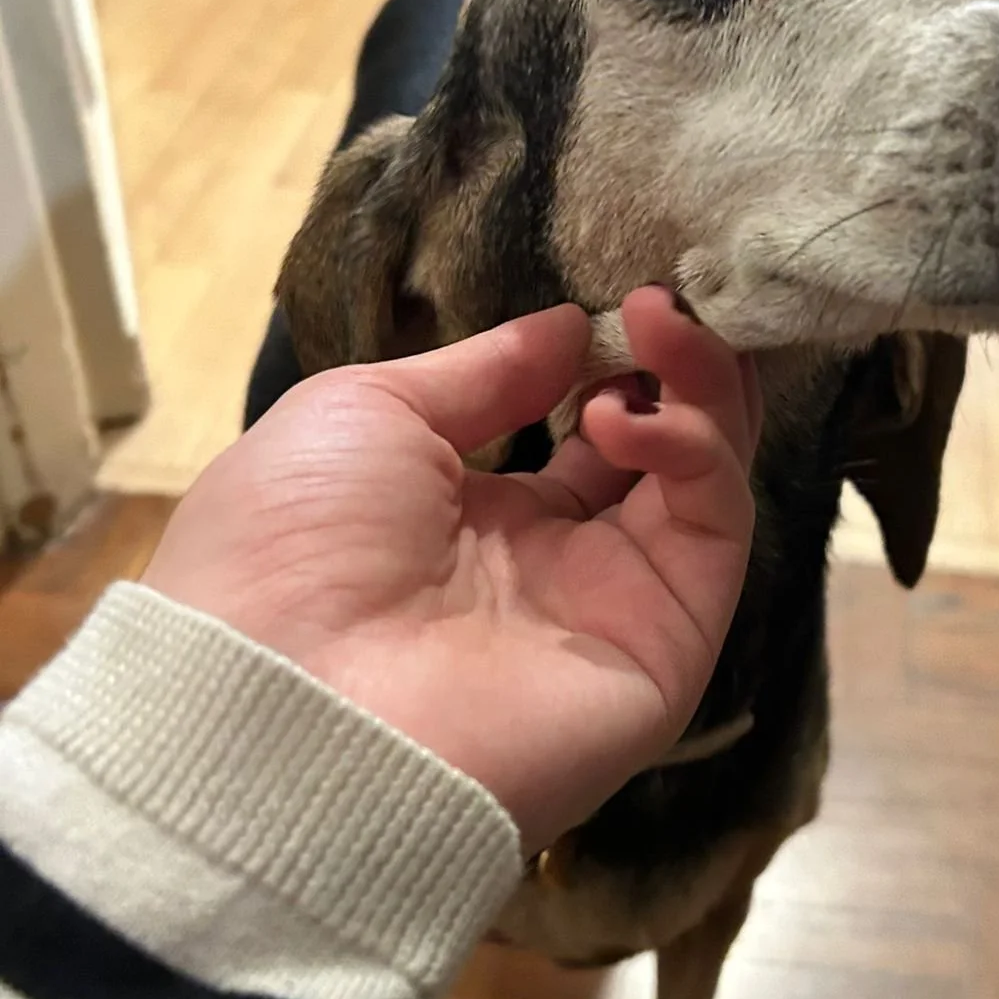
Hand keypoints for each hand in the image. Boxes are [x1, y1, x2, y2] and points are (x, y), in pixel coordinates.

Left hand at [142, 290, 760, 847]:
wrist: (282, 708)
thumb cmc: (290, 550)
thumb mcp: (365, 416)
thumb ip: (483, 371)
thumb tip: (570, 324)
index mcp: (478, 517)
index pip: (585, 427)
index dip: (613, 356)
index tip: (624, 290)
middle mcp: (559, 564)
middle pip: (661, 450)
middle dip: (676, 361)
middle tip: (670, 294)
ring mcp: (619, 606)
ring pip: (705, 480)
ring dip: (699, 387)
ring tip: (663, 324)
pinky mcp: (667, 646)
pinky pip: (715, 532)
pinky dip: (695, 451)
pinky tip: (628, 416)